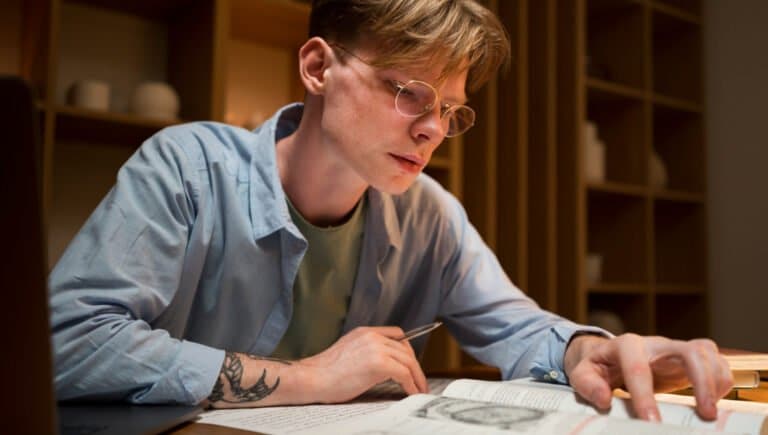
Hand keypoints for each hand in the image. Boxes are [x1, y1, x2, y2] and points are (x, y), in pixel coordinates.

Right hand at [298, 326, 428, 402]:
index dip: (407, 349)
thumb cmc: (325, 372)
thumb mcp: (348, 351)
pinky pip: (404, 374)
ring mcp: (376, 348)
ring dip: (417, 377)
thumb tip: (382, 364)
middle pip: (405, 348)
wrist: (312, 378)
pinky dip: (412, 384)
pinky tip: (411, 392)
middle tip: (419, 380)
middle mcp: (372, 336)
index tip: (411, 363)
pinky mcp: (379, 364)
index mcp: (365, 332)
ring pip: (408, 361)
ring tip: (419, 389)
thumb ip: (365, 350)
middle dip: (415, 366)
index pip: (397, 334)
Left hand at [564, 333, 733, 421]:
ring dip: (715, 380)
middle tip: (704, 414)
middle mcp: (655, 344)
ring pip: (706, 352)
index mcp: (626, 345)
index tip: (651, 421)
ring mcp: (674, 349)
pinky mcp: (689, 358)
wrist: (609, 356)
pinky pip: (715, 359)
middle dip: (700, 382)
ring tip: (710, 411)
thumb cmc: (598, 366)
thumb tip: (604, 400)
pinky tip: (714, 400)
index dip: (645, 394)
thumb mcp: (582, 373)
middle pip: (688, 351)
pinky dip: (721, 379)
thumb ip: (588, 384)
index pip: (638, 367)